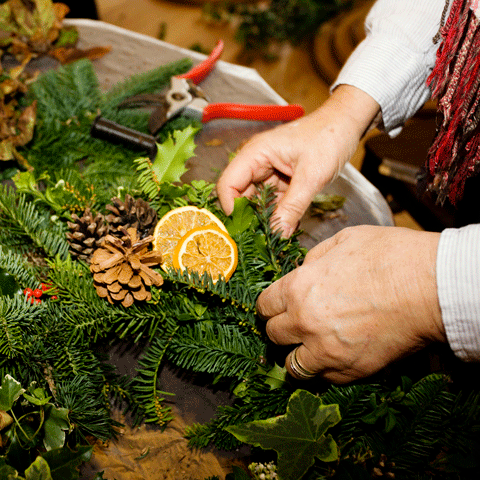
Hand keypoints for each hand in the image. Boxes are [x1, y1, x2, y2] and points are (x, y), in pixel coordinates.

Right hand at [216, 85, 379, 236]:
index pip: (228, 184)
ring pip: (256, 202)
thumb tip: (278, 234)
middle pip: (239, 196)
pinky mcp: (281, 180)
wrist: (347, 123)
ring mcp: (268, 172)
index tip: (245, 229)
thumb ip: (292, 207)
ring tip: (275, 237)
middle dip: (249, 218)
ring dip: (264, 219)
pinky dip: (278, 215)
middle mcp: (257, 163)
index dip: (231, 208)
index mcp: (255, 153)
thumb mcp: (311, 176)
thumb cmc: (329, 137)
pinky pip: (272, 202)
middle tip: (261, 239)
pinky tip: (286, 229)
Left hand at [256, 226, 445, 383]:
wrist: (431, 286)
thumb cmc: (390, 256)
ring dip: (298, 354)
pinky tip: (336, 354)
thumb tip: (304, 271)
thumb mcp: (344, 240)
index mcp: (298, 288)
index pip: (264, 306)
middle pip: (273, 335)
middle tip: (295, 323)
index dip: (269, 306)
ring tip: (311, 346)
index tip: (276, 307)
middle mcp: (305, 323)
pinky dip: (325, 369)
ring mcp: (327, 351)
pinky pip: (325, 378)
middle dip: (281, 328)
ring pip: (293, 365)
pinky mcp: (352, 371)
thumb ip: (314, 258)